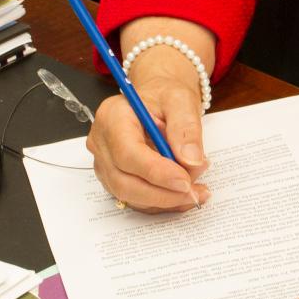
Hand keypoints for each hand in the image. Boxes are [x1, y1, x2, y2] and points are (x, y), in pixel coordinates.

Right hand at [87, 40, 211, 212]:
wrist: (157, 101)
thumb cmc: (164, 97)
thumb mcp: (181, 101)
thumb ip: (186, 128)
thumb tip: (191, 161)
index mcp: (112, 117)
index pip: (127, 153)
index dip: (157, 172)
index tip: (185, 181)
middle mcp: (102, 142)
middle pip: (124, 181)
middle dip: (163, 193)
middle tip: (195, 192)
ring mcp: (104, 163)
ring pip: (130, 195)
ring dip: (165, 200)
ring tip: (196, 191)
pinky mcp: (114, 178)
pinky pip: (136, 198)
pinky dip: (162, 201)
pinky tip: (184, 194)